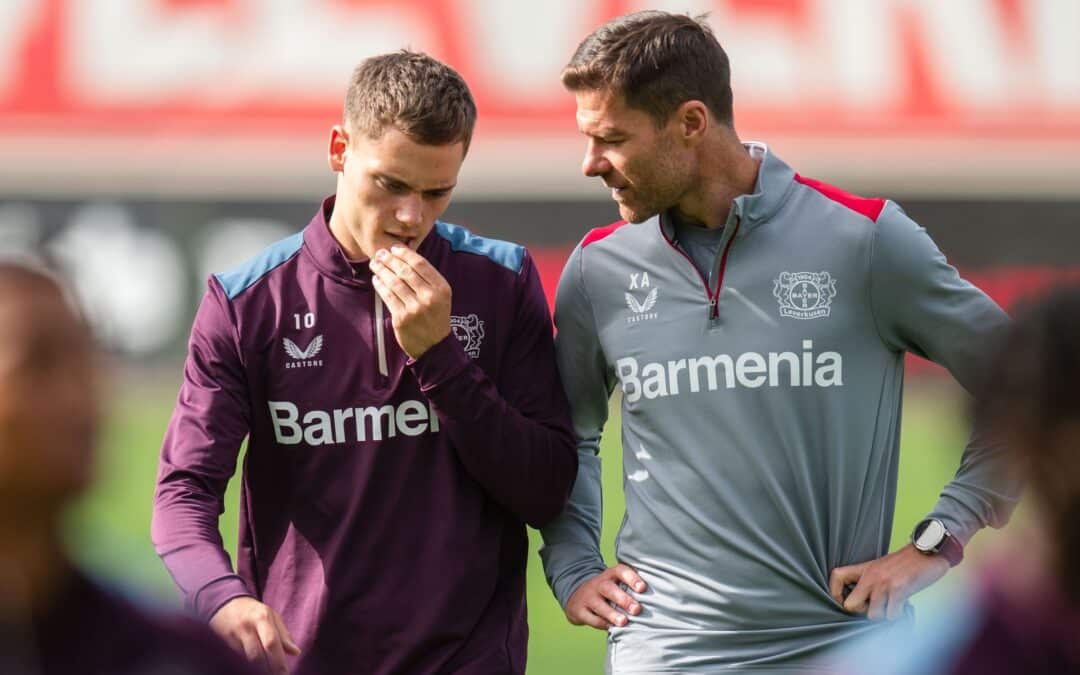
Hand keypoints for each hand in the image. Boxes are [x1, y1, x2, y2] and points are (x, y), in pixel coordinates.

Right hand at [209, 596, 300, 673]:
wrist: (224, 604)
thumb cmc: (254, 612)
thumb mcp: (272, 616)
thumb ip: (284, 635)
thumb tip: (296, 652)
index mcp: (262, 618)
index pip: (271, 643)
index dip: (278, 661)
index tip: (285, 674)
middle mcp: (246, 627)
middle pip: (257, 656)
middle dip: (268, 669)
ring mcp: (231, 637)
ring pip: (245, 661)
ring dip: (256, 669)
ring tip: (267, 671)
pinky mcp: (222, 644)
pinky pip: (236, 659)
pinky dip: (245, 666)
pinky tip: (252, 668)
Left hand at [369, 246, 451, 358]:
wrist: (435, 346)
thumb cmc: (436, 317)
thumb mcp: (441, 296)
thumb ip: (428, 279)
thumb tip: (404, 258)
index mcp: (441, 288)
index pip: (420, 264)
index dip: (405, 254)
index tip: (394, 248)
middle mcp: (429, 297)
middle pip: (405, 271)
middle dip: (390, 260)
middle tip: (380, 253)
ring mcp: (415, 309)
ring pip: (394, 283)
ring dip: (382, 270)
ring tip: (375, 264)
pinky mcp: (401, 319)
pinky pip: (387, 297)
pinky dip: (380, 286)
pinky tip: (376, 279)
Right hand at [565, 564, 646, 630]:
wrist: (577, 595)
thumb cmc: (608, 592)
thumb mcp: (616, 584)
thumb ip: (632, 588)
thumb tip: (659, 598)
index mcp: (610, 575)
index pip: (620, 571)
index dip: (631, 578)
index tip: (642, 588)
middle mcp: (598, 584)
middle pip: (609, 589)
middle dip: (623, 599)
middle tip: (637, 609)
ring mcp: (587, 597)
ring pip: (599, 605)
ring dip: (612, 614)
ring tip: (624, 622)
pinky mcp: (579, 611)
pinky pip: (591, 618)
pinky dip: (602, 624)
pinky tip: (612, 628)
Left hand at [830, 544, 948, 620]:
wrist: (929, 550)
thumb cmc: (908, 562)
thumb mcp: (882, 566)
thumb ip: (870, 580)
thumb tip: (864, 600)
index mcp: (865, 568)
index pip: (836, 576)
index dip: (835, 593)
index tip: (845, 600)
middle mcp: (871, 576)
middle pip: (850, 605)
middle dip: (862, 612)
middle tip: (875, 606)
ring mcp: (884, 583)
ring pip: (872, 615)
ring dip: (884, 615)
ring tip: (892, 605)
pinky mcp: (899, 589)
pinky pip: (891, 615)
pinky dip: (897, 615)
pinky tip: (902, 606)